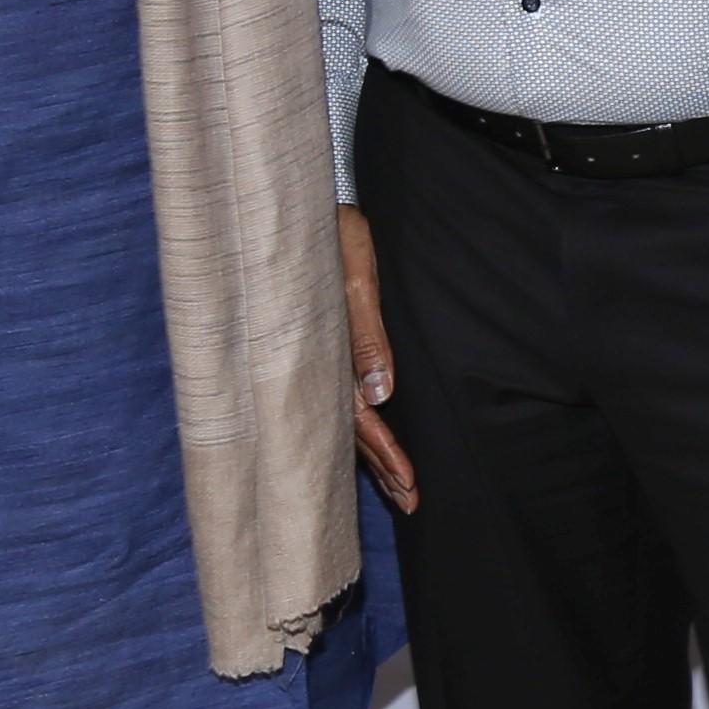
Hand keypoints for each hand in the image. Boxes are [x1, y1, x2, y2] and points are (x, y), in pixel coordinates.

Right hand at [336, 207, 416, 513]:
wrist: (296, 204)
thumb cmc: (328, 233)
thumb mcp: (353, 274)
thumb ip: (365, 334)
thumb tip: (381, 395)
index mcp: (325, 355)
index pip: (359, 419)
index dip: (385, 454)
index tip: (410, 485)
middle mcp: (319, 365)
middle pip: (352, 432)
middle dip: (382, 470)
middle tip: (412, 504)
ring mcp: (318, 359)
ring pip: (346, 420)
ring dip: (373, 456)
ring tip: (399, 491)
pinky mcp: (321, 346)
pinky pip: (339, 397)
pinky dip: (360, 427)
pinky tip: (370, 440)